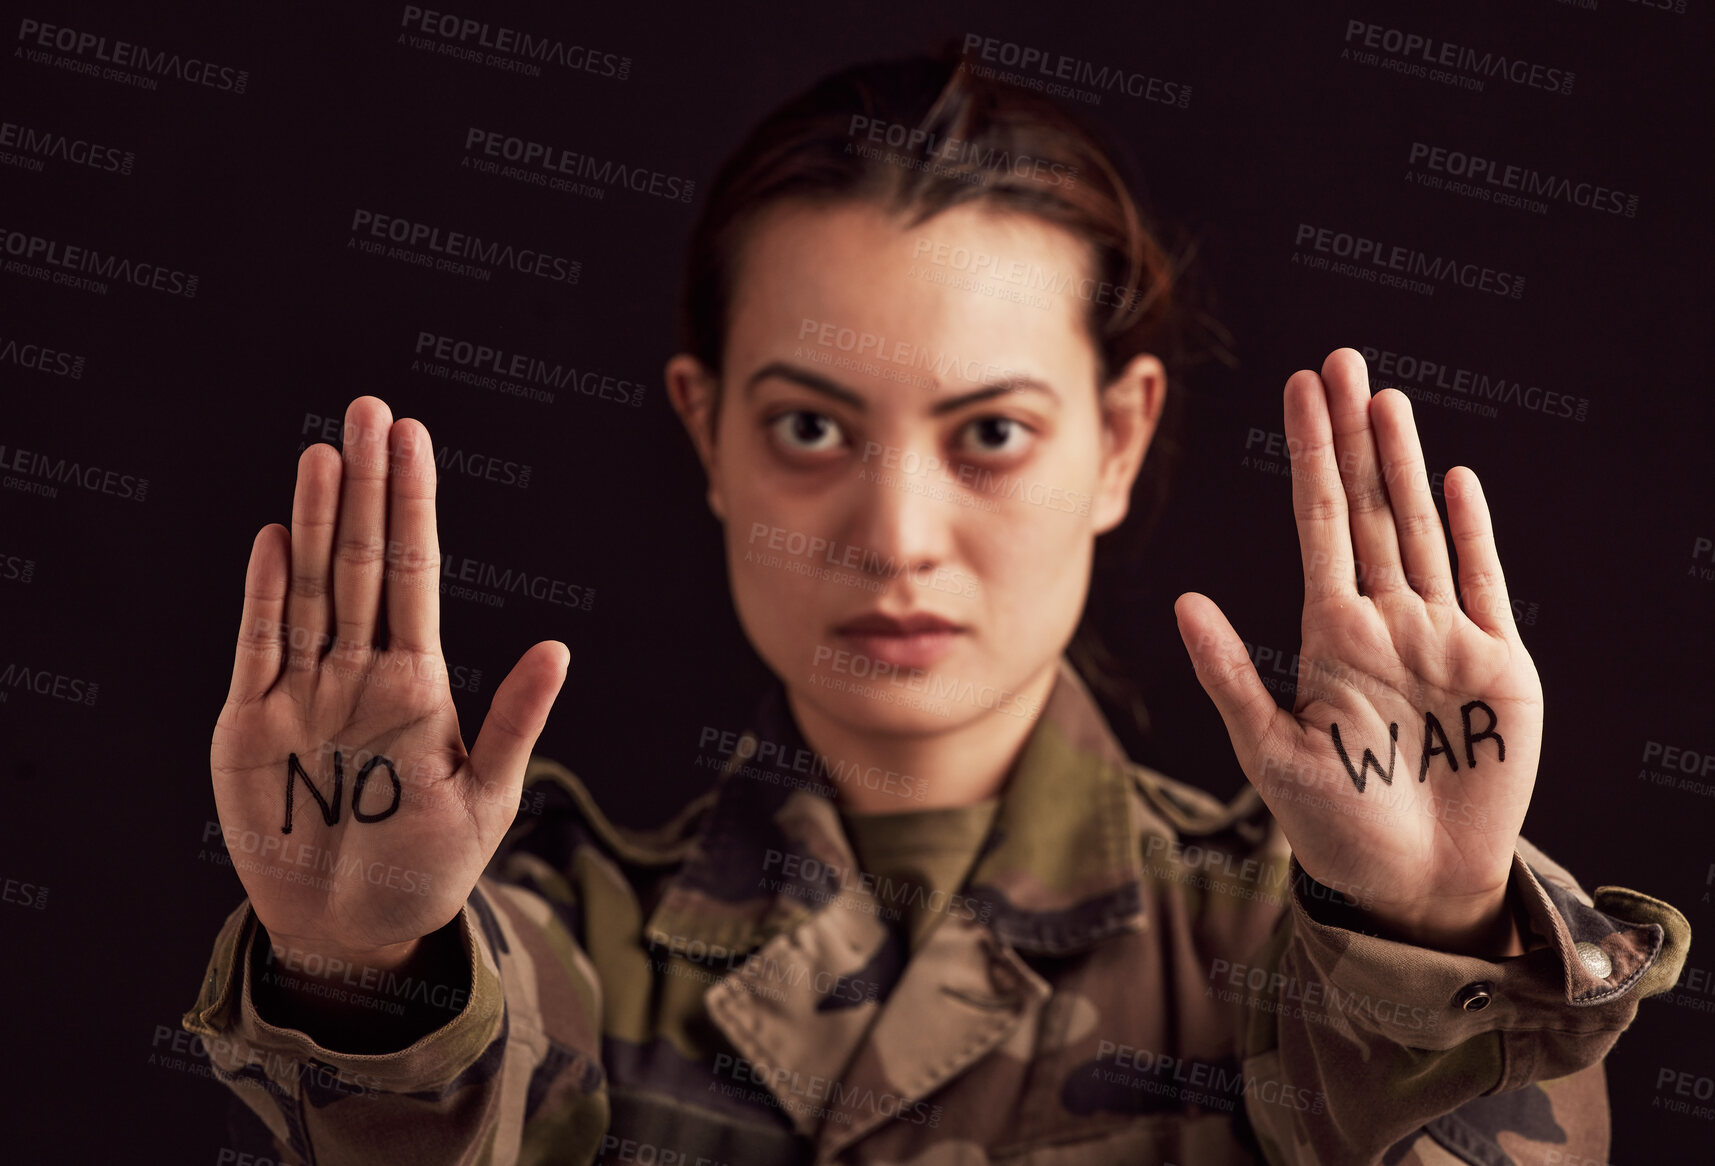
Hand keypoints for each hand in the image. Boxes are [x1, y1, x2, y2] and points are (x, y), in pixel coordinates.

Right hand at [210, 396, 567, 974]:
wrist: (353, 929)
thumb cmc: (426, 867)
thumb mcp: (485, 798)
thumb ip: (515, 721)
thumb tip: (559, 648)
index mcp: (417, 682)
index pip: (415, 574)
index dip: (414, 504)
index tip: (414, 437)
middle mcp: (359, 672)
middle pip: (362, 562)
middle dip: (369, 488)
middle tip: (369, 410)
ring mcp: (305, 692)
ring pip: (311, 589)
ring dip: (318, 521)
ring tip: (326, 454)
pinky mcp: (253, 726)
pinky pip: (260, 646)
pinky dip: (265, 594)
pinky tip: (278, 536)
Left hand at [1174, 349, 1539, 955]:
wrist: (1413, 884)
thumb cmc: (1335, 825)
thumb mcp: (1269, 750)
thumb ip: (1229, 675)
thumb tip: (1182, 600)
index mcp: (1328, 634)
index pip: (1318, 521)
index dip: (1311, 452)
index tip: (1299, 387)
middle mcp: (1384, 621)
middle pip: (1368, 507)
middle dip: (1354, 434)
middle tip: (1340, 358)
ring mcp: (1442, 637)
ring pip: (1420, 529)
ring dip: (1404, 464)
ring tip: (1385, 397)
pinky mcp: (1498, 666)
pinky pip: (1484, 583)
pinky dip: (1472, 533)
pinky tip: (1453, 479)